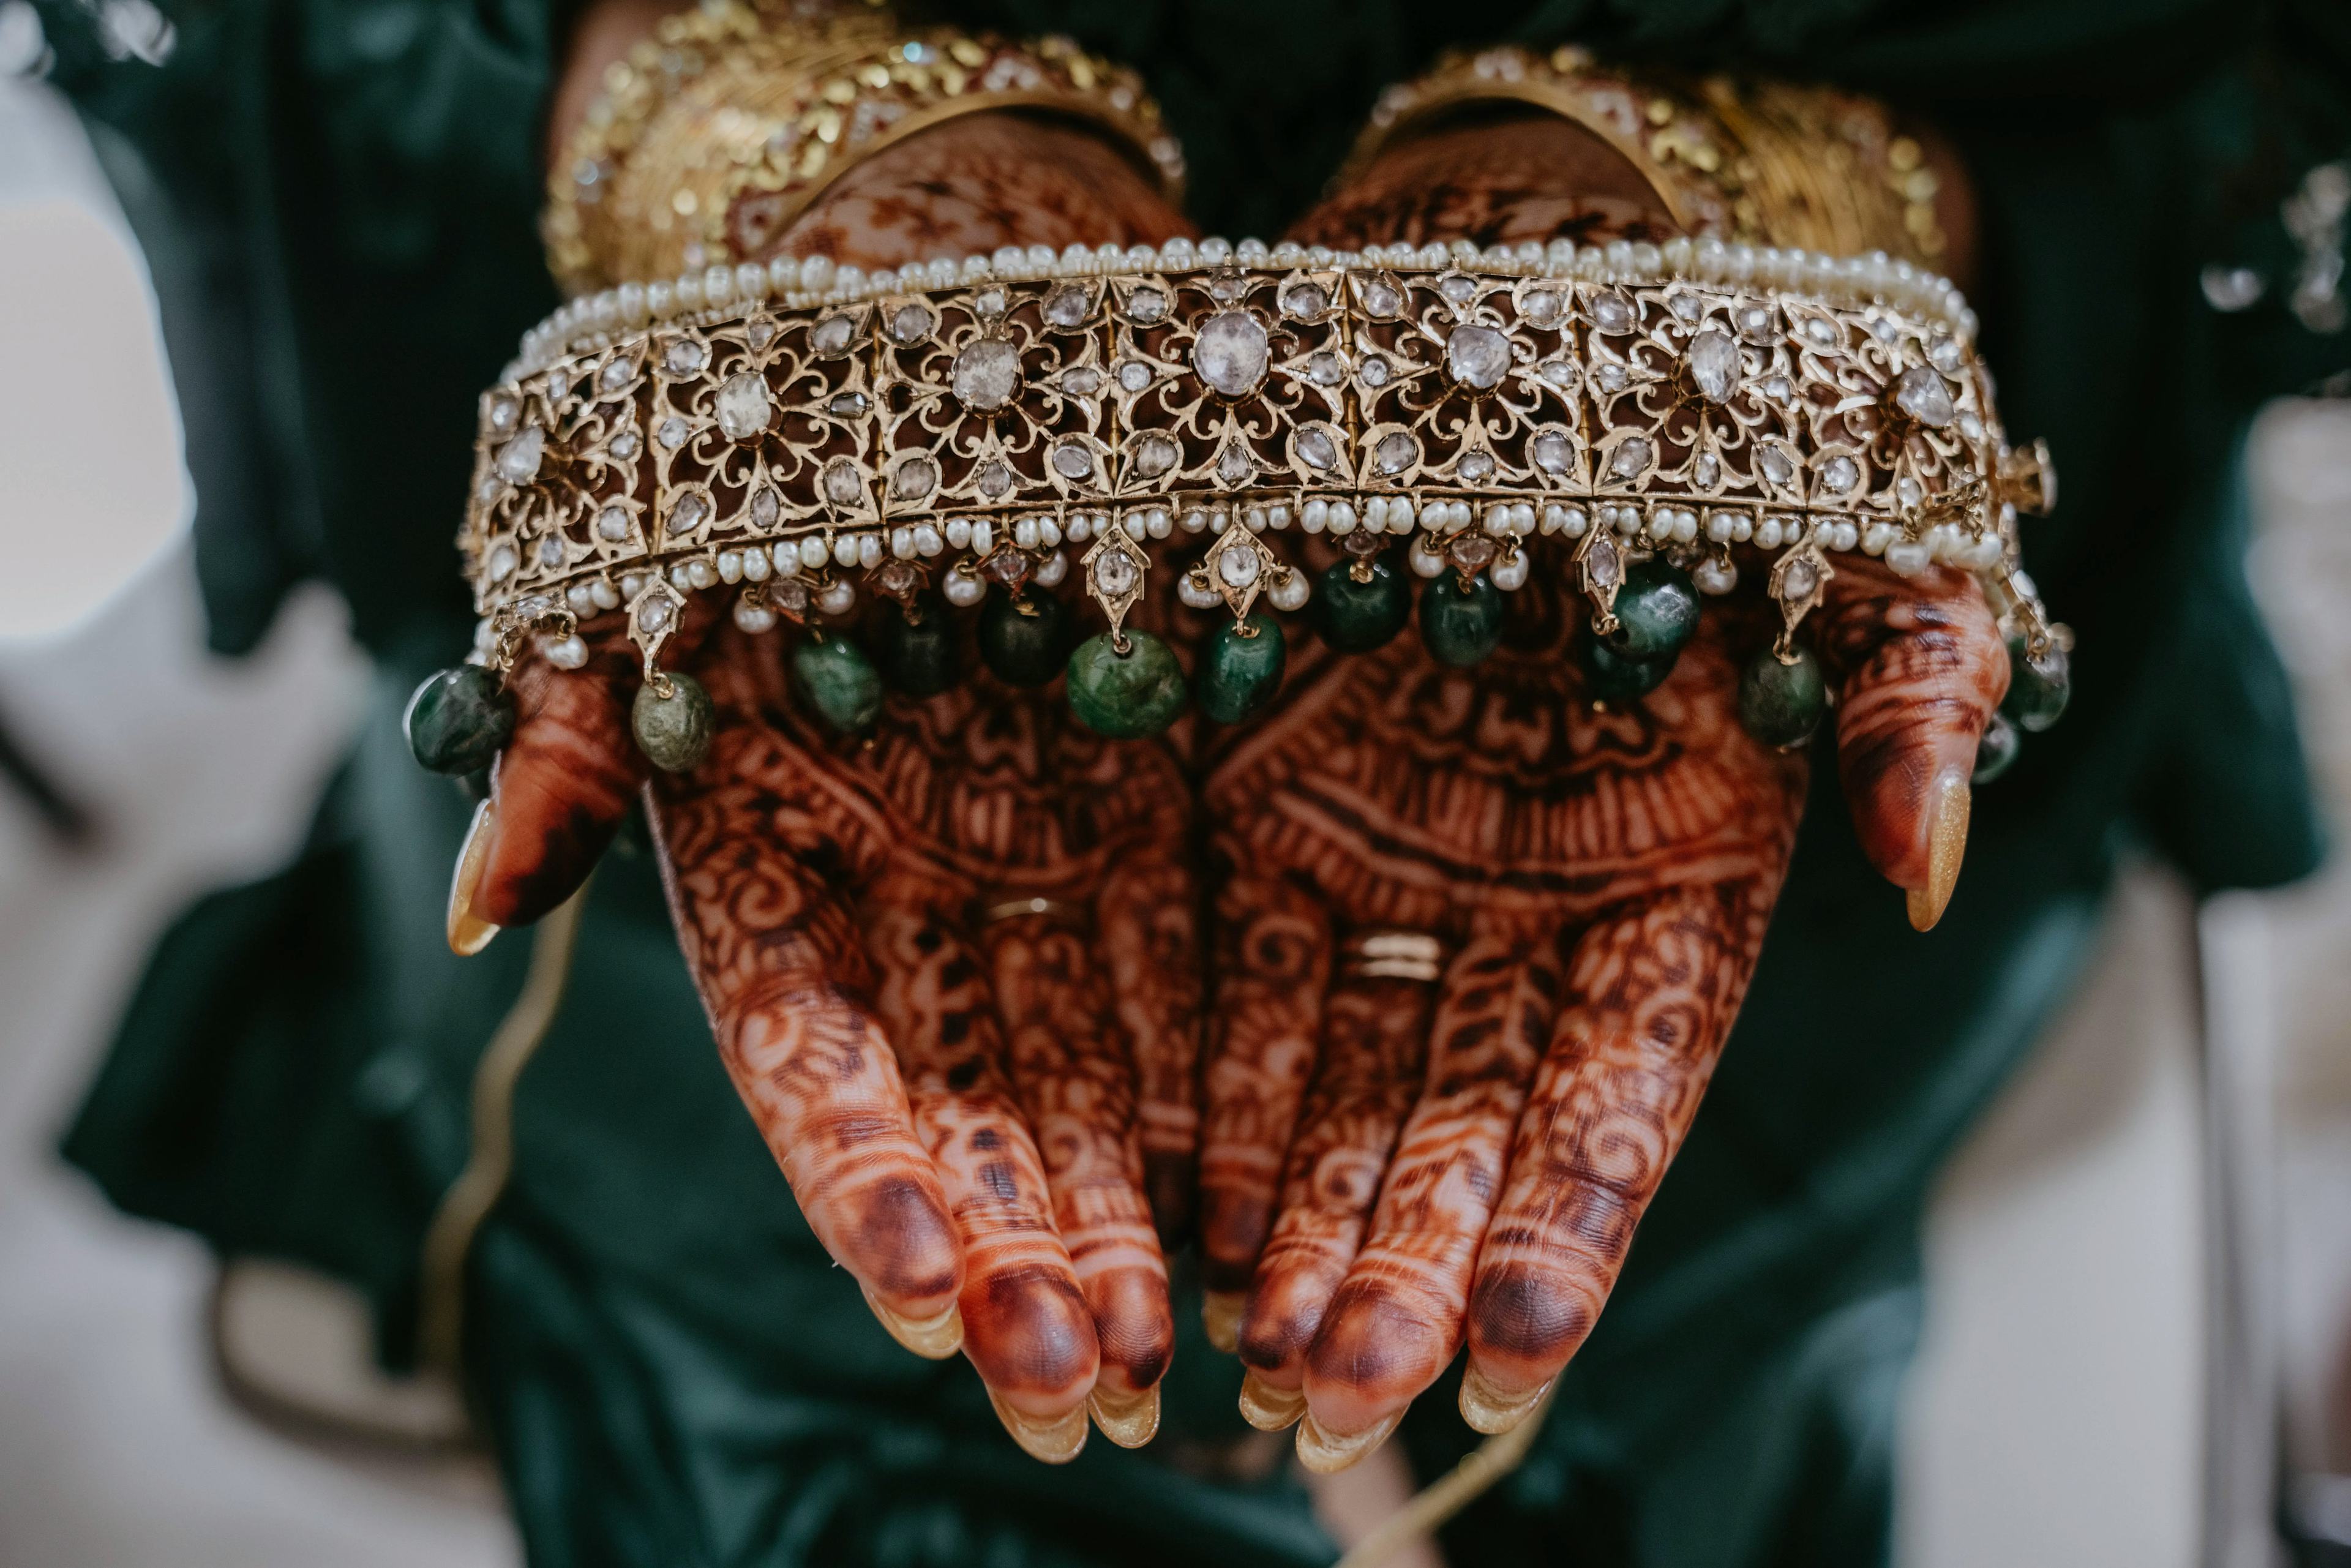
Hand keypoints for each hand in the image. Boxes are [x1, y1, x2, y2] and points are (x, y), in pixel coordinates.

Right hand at [464, 64, 1200, 1457]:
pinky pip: (1212, 981)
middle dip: (1018, 1250)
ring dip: (1136, 1222)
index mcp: (782, 861)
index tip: (915, 1282)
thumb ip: (578, 736)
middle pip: (968, 1102)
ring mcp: (1047, 874)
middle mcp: (916, 896)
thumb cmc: (776, 442)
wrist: (943, 333)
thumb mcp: (652, 563)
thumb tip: (479, 906)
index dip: (858, 1167)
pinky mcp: (1174, 831)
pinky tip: (1280, 1208)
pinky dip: (1239, 1096)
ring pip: (1095, 1076)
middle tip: (1082, 1391)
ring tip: (1195, 1361)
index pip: (812, 1047)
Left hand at [1190, 116, 2008, 1468]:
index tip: (1514, 1345)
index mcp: (1679, 893)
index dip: (1570, 1223)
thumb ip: (1904, 700)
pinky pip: (1223, 984)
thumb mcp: (1847, 545)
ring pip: (1334, 1089)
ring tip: (1238, 1355)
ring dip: (1288, 1223)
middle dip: (1401, 1265)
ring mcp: (1392, 882)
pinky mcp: (1264, 828)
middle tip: (1337, 1394)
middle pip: (1459, 1126)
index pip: (1620, 1094)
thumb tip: (1925, 866)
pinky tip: (1161, 1209)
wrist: (1515, 331)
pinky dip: (1197, 1098)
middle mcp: (1528, 921)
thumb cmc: (1705, 439)